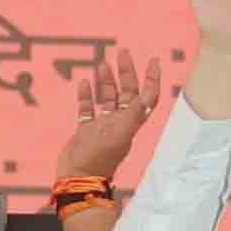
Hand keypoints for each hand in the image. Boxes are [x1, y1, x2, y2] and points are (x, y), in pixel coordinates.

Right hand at [56, 47, 163, 182]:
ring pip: (107, 98)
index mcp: (130, 122)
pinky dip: (87, 96)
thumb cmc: (98, 158)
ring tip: (102, 64)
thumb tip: (150, 94)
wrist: (77, 178)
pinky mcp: (86, 131)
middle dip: (126, 73)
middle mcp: (119, 122)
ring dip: (106, 81)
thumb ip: (134, 112)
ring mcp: (102, 126)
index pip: (147, 97)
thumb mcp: (120, 133)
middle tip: (122, 52)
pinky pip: (88, 109)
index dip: (152, 79)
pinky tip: (84, 83)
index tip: (153, 60)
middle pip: (127, 93)